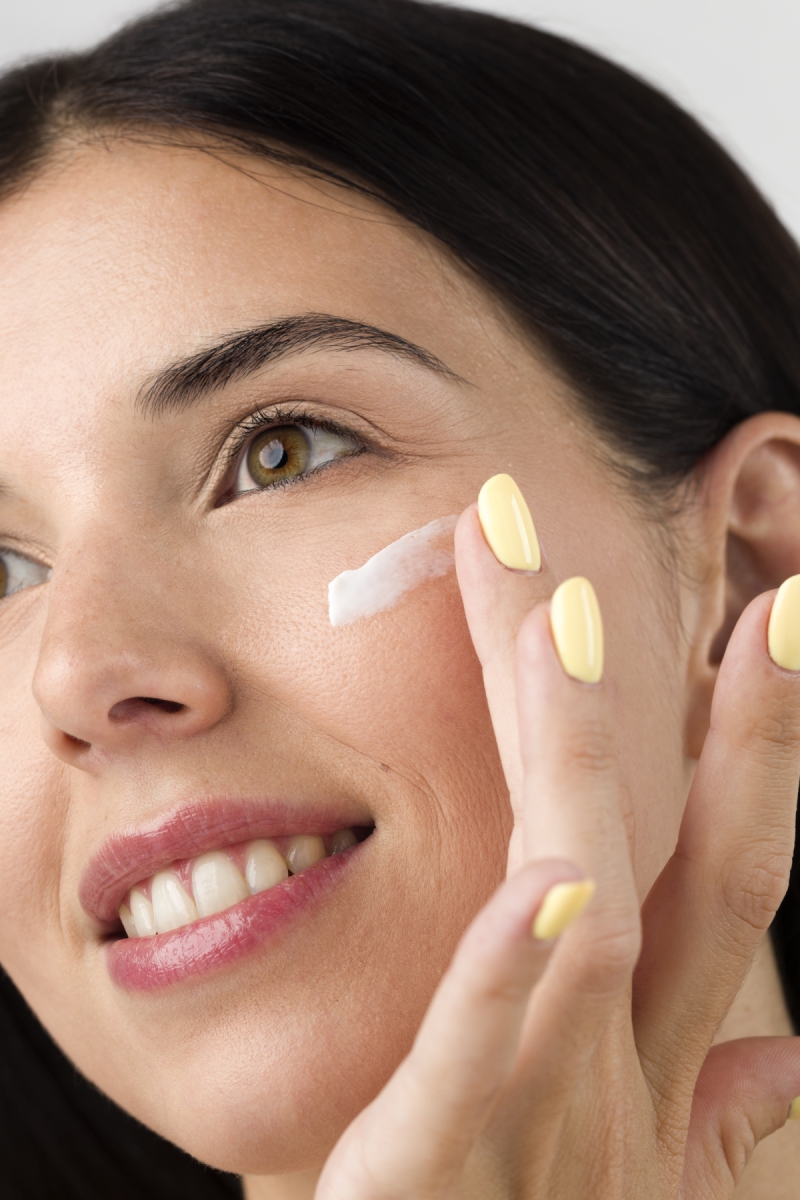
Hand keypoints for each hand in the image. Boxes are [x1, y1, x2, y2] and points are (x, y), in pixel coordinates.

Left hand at [314, 488, 799, 1199]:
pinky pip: (480, 1064)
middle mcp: (616, 1066)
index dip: (759, 747)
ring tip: (583, 623)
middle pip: (662, 853)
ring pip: (581, 914)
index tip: (774, 616)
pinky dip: (516, 977)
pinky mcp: (441, 1170)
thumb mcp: (632, 1193)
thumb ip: (705, 1116)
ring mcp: (547, 1117)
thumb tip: (781, 1056)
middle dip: (690, 707)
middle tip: (691, 569)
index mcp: (645, 1054)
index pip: (720, 869)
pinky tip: (548, 891)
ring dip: (579, 767)